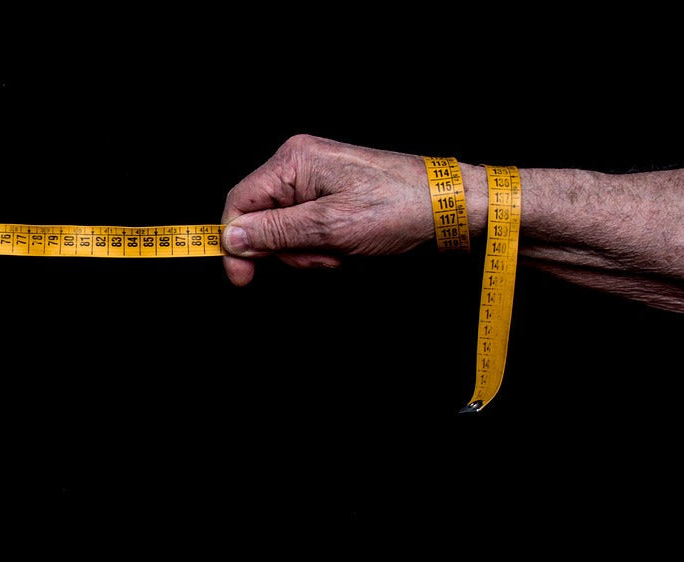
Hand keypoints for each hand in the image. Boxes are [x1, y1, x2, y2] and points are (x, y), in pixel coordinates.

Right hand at [221, 134, 435, 285]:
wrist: (451, 208)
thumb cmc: (400, 208)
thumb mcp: (330, 227)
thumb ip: (275, 232)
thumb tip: (232, 237)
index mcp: (294, 161)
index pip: (240, 203)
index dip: (236, 243)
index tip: (242, 277)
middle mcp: (301, 165)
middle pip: (261, 219)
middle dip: (286, 249)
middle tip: (322, 256)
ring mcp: (316, 180)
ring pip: (284, 230)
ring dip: (307, 252)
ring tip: (341, 251)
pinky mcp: (331, 195)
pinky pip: (306, 228)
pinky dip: (321, 246)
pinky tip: (346, 248)